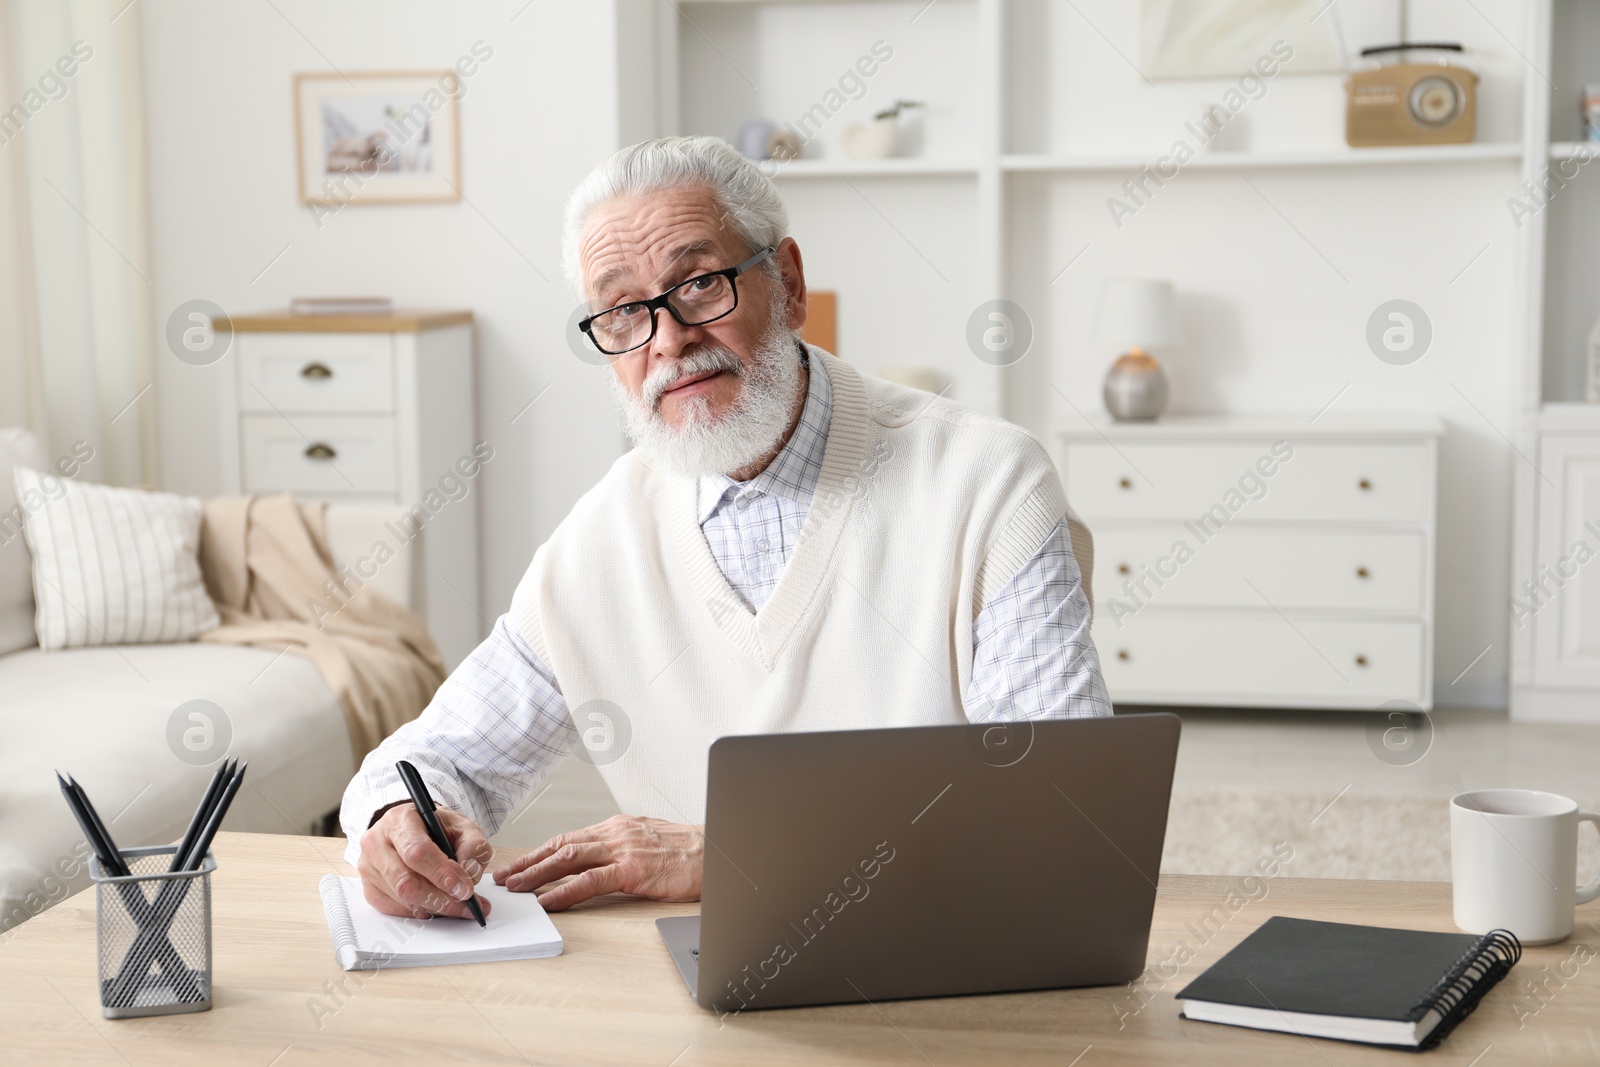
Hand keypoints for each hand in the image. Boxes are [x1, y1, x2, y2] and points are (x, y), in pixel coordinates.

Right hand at [357, 804, 493, 920]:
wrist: (414, 829)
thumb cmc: (436, 828)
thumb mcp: (462, 826)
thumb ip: (473, 845)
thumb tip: (470, 873)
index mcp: (399, 821)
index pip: (416, 852)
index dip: (442, 873)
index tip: (465, 888)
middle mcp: (376, 843)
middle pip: (406, 881)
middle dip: (440, 898)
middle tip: (466, 903)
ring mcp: (369, 868)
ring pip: (402, 899)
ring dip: (435, 907)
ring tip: (459, 905)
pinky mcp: (370, 889)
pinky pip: (396, 909)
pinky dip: (422, 911)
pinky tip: (437, 903)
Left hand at [492, 815, 703, 910]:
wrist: (721, 852)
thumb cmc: (691, 852)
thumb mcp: (651, 842)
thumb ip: (625, 848)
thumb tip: (602, 861)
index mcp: (620, 827)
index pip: (570, 838)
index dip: (540, 852)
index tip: (519, 864)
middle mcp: (617, 832)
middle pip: (562, 846)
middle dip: (529, 862)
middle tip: (504, 876)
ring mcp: (624, 849)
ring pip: (568, 859)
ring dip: (537, 874)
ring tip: (516, 888)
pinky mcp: (634, 869)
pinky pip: (591, 881)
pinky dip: (564, 891)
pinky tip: (548, 901)